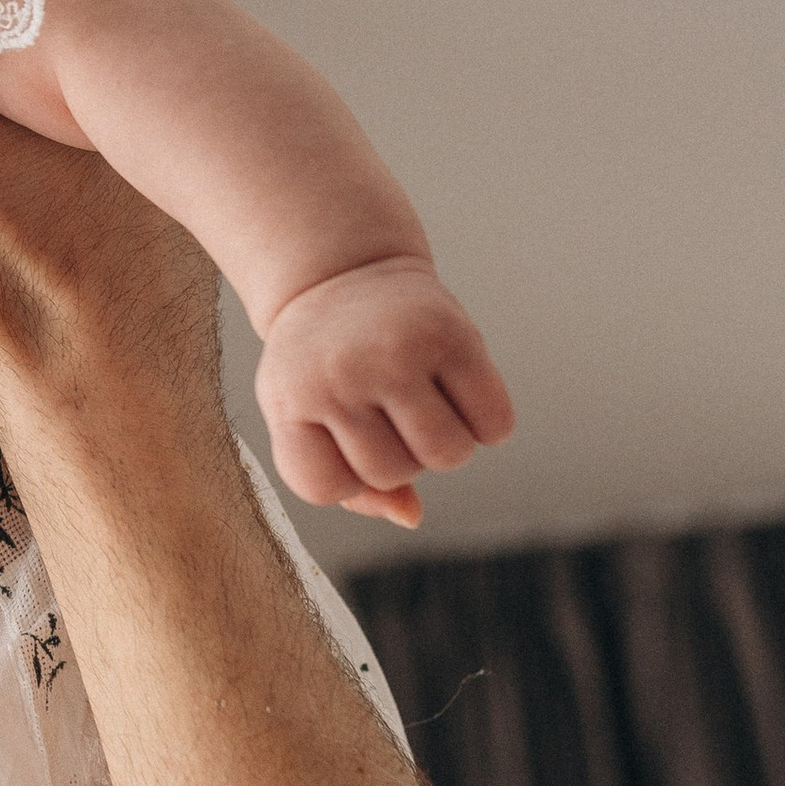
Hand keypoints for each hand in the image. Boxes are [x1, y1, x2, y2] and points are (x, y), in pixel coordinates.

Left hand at [256, 258, 515, 528]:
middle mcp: (340, 374)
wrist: (341, 269)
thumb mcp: (303, 415)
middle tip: (383, 403)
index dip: (344, 474)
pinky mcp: (453, 334)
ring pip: (446, 455)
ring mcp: (397, 353)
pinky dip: (489, 424)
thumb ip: (345, 482)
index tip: (338, 432)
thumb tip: (411, 516)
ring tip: (423, 400)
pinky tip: (462, 391)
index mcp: (290, 397)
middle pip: (394, 473)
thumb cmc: (320, 362)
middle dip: (398, 452)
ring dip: (445, 443)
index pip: (326, 488)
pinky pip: (494, 425)